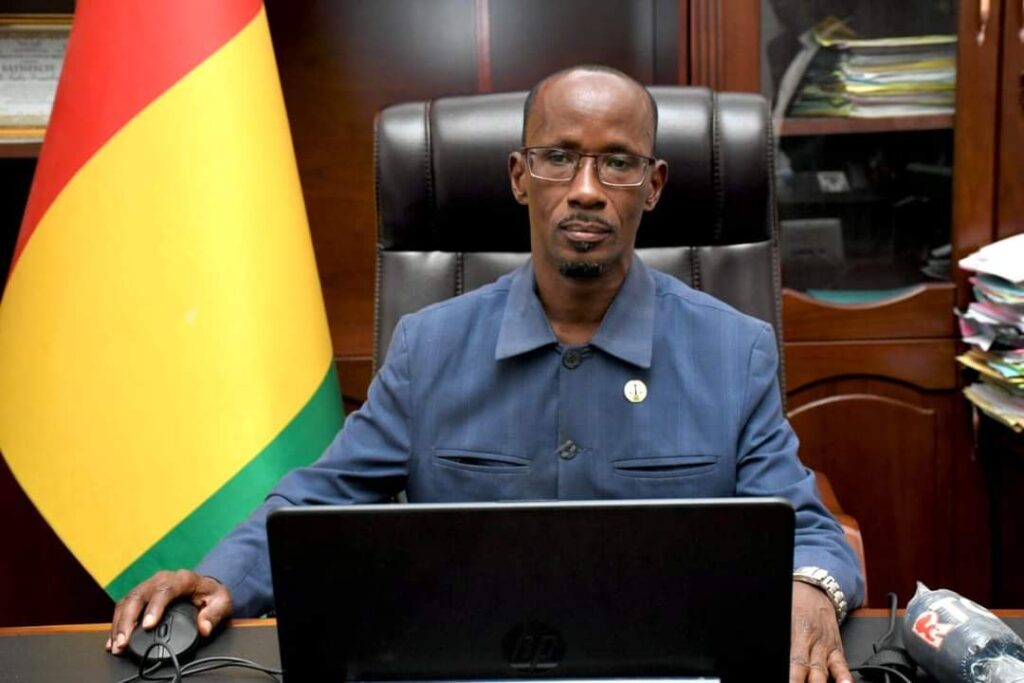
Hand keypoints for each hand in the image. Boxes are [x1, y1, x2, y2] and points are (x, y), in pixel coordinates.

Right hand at [106, 569, 232, 655]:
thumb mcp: (221, 602)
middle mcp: (162, 579)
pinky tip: (113, 639)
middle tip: (124, 642)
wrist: (206, 588)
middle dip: (128, 620)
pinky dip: (117, 623)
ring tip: (117, 645)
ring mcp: (150, 586)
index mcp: (183, 579)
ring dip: (119, 623)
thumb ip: (214, 614)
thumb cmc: (212, 595)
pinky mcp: (141, 595)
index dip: (154, 607)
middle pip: (140, 595)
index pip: (165, 589)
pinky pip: (124, 606)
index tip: (148, 625)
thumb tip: (204, 627)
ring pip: (128, 600)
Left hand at [789, 581, 851, 682]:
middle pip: (808, 669)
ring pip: (824, 671)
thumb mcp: (784, 618)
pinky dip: (845, 677)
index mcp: (796, 633)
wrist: (815, 589)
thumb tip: (785, 657)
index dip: (794, 676)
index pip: (794, 662)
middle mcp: (812, 641)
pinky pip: (842, 665)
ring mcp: (826, 646)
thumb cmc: (795, 603)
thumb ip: (786, 640)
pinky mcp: (837, 649)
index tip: (791, 682)